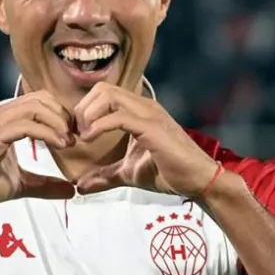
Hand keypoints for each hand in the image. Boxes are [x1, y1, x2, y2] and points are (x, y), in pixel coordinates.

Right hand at [0, 91, 75, 215]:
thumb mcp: (21, 184)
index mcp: (5, 119)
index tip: (73, 137)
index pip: (40, 100)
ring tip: (67, 143)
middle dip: (63, 116)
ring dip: (58, 122)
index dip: (61, 115)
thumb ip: (45, 184)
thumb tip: (72, 190)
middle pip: (42, 98)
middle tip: (73, 138)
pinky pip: (27, 124)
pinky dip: (48, 132)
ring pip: (36, 106)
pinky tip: (59, 146)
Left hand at [72, 82, 219, 197]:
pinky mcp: (152, 127)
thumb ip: (106, 176)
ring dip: (88, 114)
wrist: (199, 180)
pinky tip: (89, 140)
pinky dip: (98, 126)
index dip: (84, 110)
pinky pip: (118, 117)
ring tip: (83, 137)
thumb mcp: (129, 173)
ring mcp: (149, 113)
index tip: (75, 134)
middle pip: (102, 88)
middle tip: (76, 134)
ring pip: (108, 95)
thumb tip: (81, 186)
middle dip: (82, 109)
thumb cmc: (170, 173)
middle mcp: (144, 105)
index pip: (104, 93)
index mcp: (139, 110)